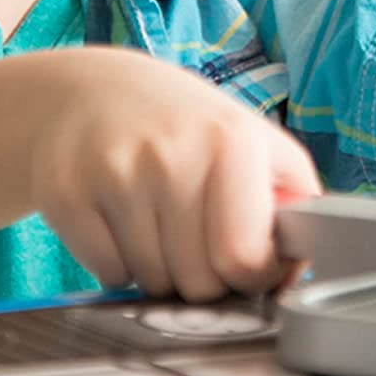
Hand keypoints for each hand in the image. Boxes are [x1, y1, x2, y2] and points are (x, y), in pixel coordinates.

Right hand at [28, 49, 320, 300]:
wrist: (87, 92)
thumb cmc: (181, 125)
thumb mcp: (249, 137)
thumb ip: (293, 195)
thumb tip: (309, 259)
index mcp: (231, 139)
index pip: (244, 258)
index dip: (250, 274)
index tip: (245, 260)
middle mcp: (173, 152)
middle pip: (198, 282)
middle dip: (202, 276)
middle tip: (192, 237)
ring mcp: (115, 172)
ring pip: (152, 283)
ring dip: (158, 270)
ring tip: (154, 220)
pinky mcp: (66, 192)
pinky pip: (106, 274)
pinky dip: (116, 264)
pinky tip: (117, 221)